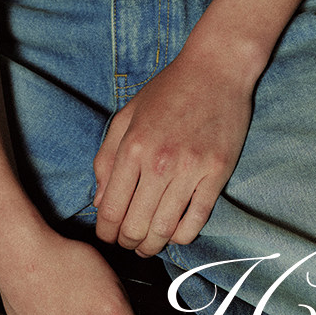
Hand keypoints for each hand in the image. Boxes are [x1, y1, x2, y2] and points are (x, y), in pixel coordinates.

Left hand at [93, 49, 253, 256]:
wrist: (216, 69)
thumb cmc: (168, 90)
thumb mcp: (127, 116)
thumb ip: (107, 158)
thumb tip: (99, 202)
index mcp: (133, 147)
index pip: (110, 209)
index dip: (105, 232)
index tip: (107, 236)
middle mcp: (159, 162)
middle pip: (135, 226)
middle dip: (126, 242)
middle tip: (127, 243)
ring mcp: (190, 170)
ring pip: (164, 230)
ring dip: (152, 245)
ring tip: (148, 245)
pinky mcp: (216, 174)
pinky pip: (196, 221)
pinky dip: (181, 236)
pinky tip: (174, 234)